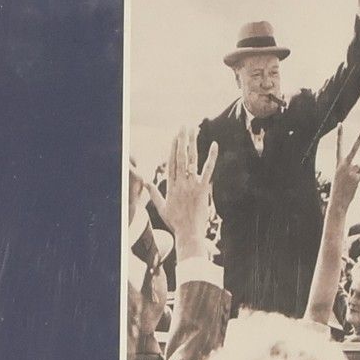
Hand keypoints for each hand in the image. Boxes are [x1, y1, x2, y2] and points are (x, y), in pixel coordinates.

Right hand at [136, 128, 218, 265]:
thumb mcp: (161, 207)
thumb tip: (145, 183)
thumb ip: (154, 193)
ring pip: (192, 160)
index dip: (173, 147)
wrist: (188, 233)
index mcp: (171, 185)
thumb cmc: (175, 222)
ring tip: (193, 129)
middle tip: (184, 126)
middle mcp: (180, 182)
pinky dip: (211, 157)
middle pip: (181, 157)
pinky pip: (208, 170)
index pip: (172, 162)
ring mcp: (192, 185)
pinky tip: (214, 145)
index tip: (175, 136)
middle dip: (182, 140)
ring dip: (192, 143)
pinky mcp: (203, 189)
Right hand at [327, 125, 359, 225]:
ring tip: (349, 182)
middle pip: (354, 149)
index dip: (340, 135)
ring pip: (359, 167)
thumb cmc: (337, 189)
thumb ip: (350, 167)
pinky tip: (352, 186)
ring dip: (356, 173)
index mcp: (337, 164)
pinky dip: (357, 180)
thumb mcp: (340, 176)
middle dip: (359, 139)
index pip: (338, 146)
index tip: (340, 124)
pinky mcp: (358, 177)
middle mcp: (345, 165)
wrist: (338, 202)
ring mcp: (352, 170)